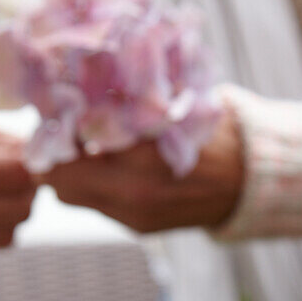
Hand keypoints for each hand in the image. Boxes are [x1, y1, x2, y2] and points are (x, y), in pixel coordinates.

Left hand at [46, 109, 244, 231]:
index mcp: (140, 158)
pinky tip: (107, 162)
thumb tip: (78, 74)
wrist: (249, 181)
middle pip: (57, 181)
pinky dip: (92, 182)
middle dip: (53, 154)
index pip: (65, 153)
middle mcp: (131, 194)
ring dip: (68, 171)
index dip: (52, 130)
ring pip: (70, 196)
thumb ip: (127, 99)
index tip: (56, 108)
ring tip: (81, 144)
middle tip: (60, 127)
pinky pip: (95, 204)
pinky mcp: (137, 226)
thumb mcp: (173, 104)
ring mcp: (132, 215)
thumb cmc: (212, 131)